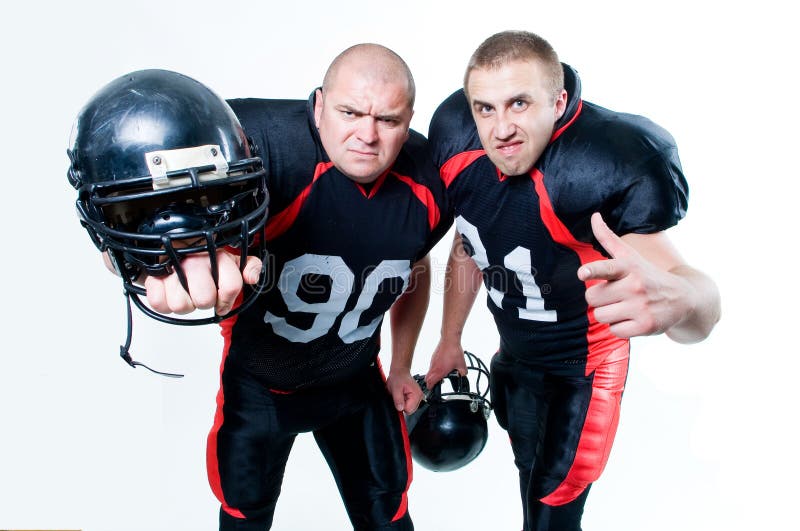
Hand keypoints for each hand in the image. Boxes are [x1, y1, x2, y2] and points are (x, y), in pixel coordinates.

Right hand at [144, 250, 261, 315]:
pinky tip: (169, 291)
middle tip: (200, 293)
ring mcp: (173, 271)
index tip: (222, 303)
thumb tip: (252, 276)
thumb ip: (249, 266)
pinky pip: (159, 304)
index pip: (231, 286)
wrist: (172, 246)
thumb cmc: (203, 257)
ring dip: (184, 304)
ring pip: (182, 306)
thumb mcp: (230, 260)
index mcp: (217, 258)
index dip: (227, 300)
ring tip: (184, 291)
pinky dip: (164, 302)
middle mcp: (195, 263)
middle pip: (205, 300)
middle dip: (204, 302)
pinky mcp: (152, 279)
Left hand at [386, 369, 423, 413]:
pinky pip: (409, 405)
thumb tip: (400, 408)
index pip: (408, 410)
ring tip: (402, 394)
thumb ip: (398, 399)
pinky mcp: (416, 398)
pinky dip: (405, 402)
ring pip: (409, 409)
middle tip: (400, 395)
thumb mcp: (395, 388)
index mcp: (417, 395)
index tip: (399, 398)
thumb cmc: (398, 377)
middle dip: (403, 405)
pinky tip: (404, 395)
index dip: (401, 406)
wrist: (400, 373)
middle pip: (410, 411)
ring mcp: (418, 398)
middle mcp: (420, 397)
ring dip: (404, 403)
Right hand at [424, 338, 466, 388]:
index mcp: (439, 371)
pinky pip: (432, 365)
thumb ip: (462, 372)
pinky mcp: (433, 357)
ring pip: (429, 371)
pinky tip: (442, 366)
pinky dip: (435, 368)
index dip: (431, 388)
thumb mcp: (462, 365)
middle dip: (431, 383)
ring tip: (441, 374)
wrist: (450, 340)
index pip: (430, 383)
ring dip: (433, 375)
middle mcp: (434, 367)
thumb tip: (463, 374)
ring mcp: (432, 361)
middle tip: (436, 384)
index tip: (433, 390)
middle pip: (427, 379)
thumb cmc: (453, 351)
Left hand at [577, 213, 690, 337]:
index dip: (593, 270)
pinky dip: (619, 327)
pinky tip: (632, 319)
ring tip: (624, 307)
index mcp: (629, 266)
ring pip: (600, 316)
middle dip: (599, 298)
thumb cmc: (648, 275)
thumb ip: (608, 238)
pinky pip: (614, 330)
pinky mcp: (645, 326)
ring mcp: (641, 306)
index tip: (582, 273)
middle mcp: (635, 285)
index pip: (607, 267)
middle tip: (615, 295)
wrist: (683, 299)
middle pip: (592, 297)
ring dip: (608, 314)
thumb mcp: (631, 256)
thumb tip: (594, 216)